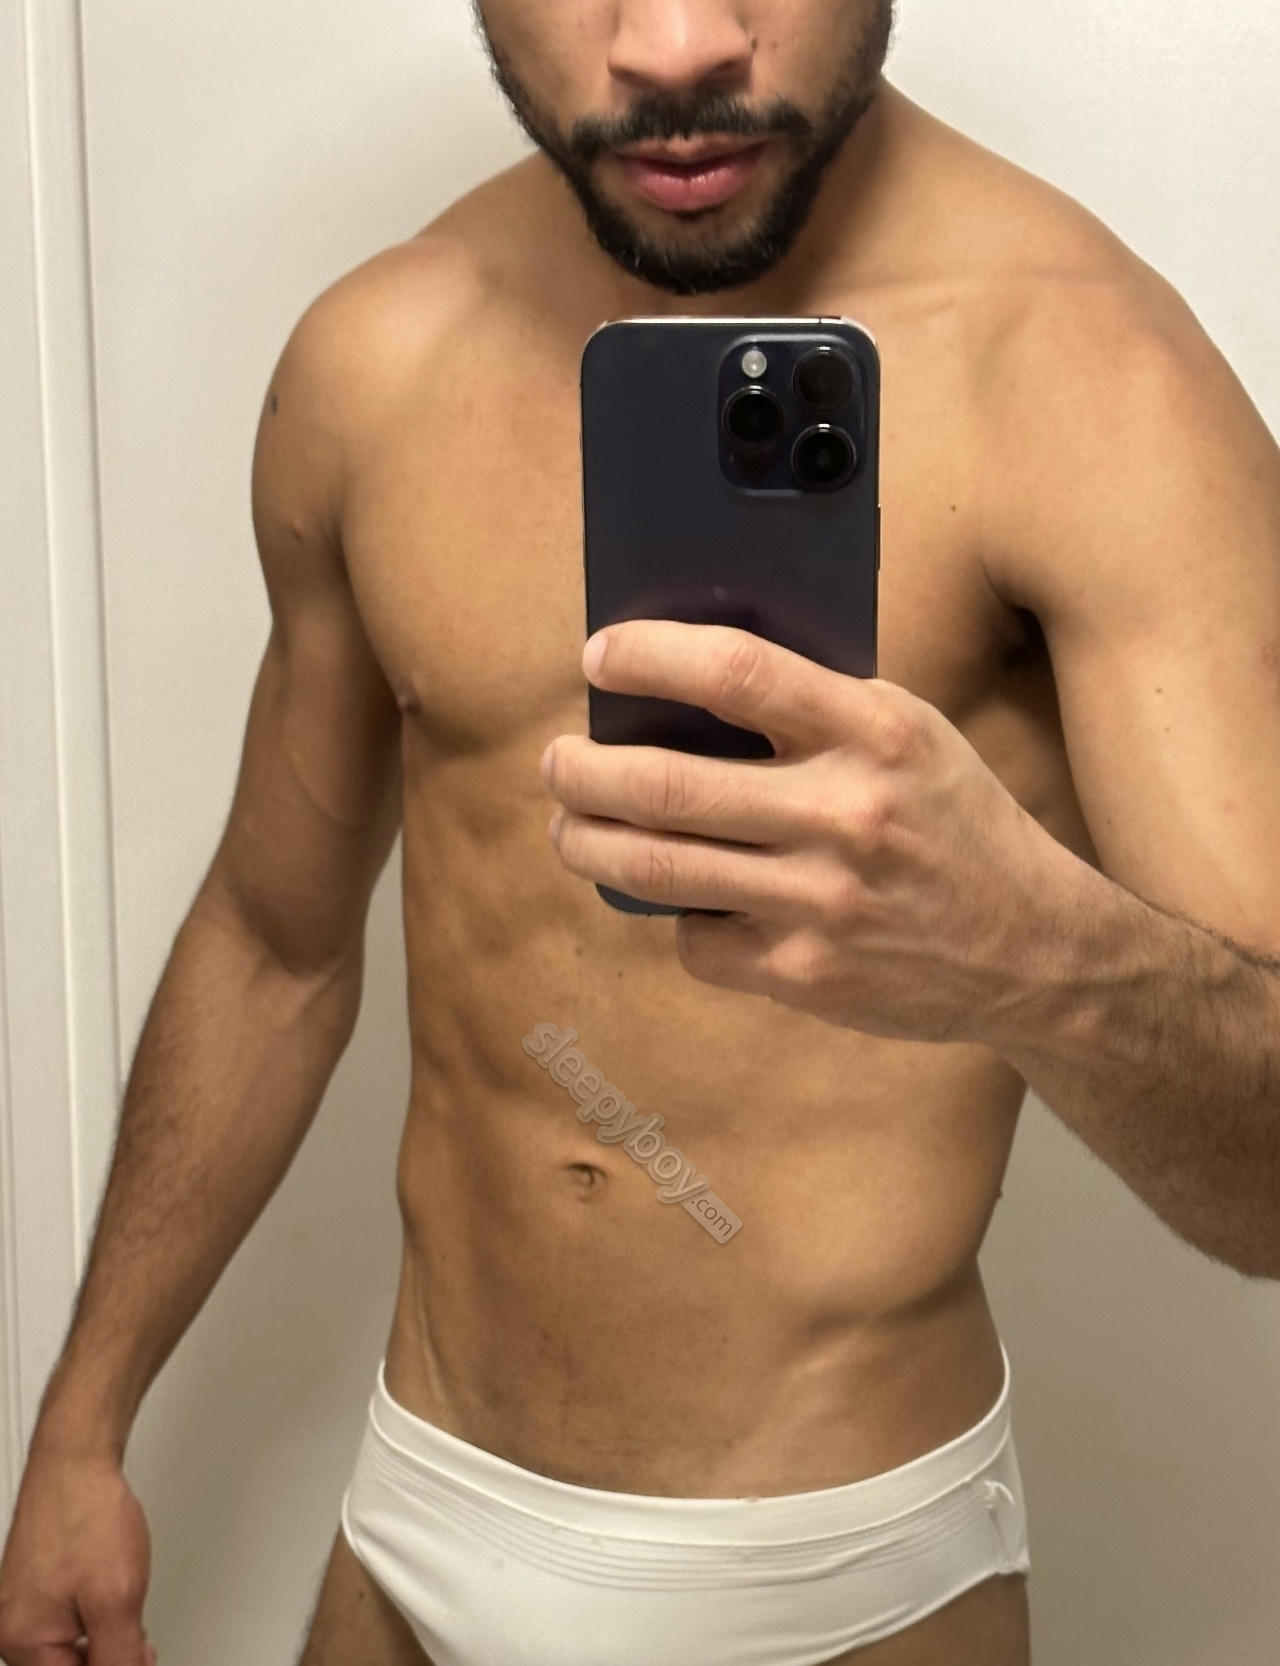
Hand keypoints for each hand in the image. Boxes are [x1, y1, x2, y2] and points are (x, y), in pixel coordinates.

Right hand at [0, 1444, 157, 1665]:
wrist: (76, 1463)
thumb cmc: (86, 1517)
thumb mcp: (117, 1601)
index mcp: (24, 1644)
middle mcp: (13, 1633)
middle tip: (133, 1633)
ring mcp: (21, 1613)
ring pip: (71, 1664)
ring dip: (105, 1647)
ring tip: (120, 1606)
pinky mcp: (32, 1596)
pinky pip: (66, 1636)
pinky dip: (95, 1626)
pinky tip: (108, 1598)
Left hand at [542, 620, 1081, 1044]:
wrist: (1034, 950)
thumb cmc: (955, 825)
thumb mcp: (912, 737)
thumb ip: (815, 710)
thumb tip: (680, 682)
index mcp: (876, 731)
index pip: (734, 671)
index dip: (647, 657)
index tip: (599, 657)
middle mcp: (846, 813)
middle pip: (664, 784)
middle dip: (582, 771)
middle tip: (557, 763)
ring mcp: (821, 902)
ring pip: (656, 868)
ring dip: (587, 844)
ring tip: (568, 827)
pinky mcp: (805, 975)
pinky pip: (696, 941)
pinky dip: (679, 919)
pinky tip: (689, 903)